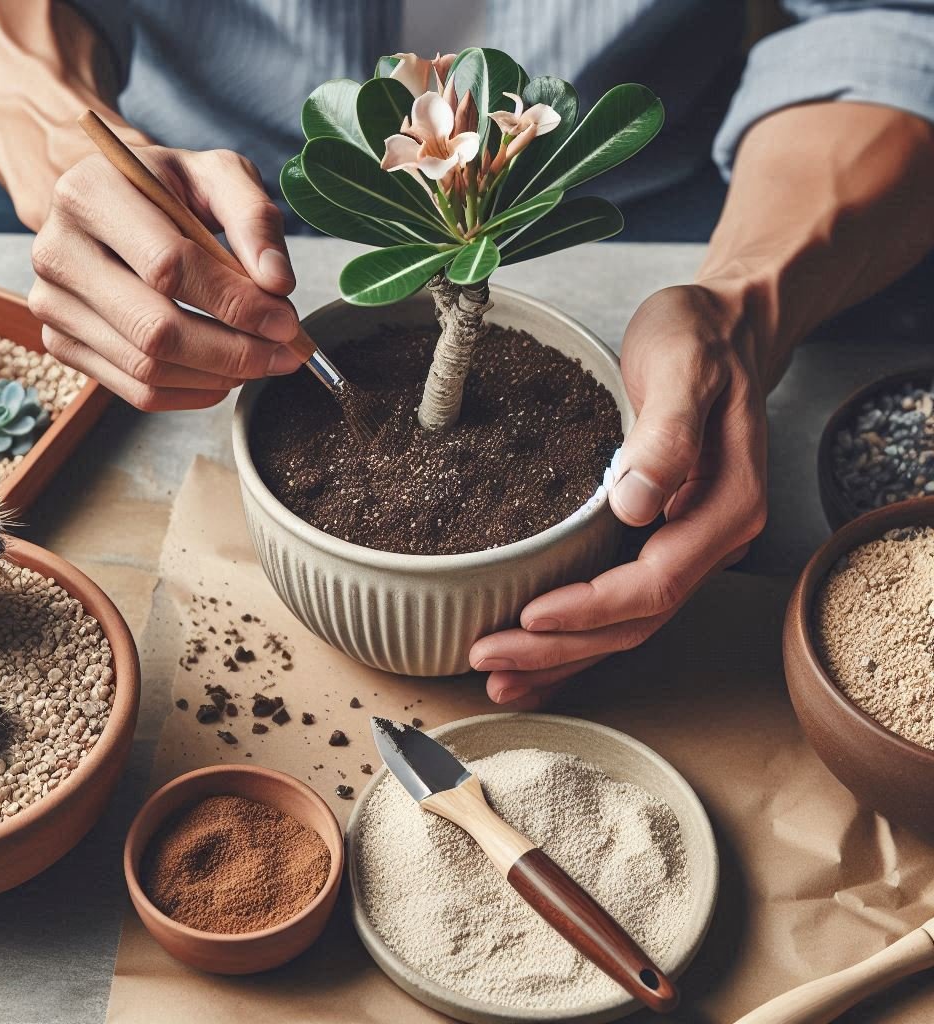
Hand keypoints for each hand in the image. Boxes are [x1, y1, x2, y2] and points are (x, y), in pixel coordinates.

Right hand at [29, 146, 300, 410]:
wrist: (109, 202)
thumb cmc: (168, 188)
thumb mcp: (217, 175)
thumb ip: (254, 219)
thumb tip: (277, 282)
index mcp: (89, 193)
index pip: (169, 267)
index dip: (236, 303)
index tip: (286, 321)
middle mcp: (58, 251)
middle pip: (156, 330)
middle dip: (234, 351)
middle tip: (283, 353)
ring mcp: (52, 304)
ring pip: (148, 368)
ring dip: (218, 375)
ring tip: (260, 360)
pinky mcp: (61, 343)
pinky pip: (137, 392)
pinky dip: (193, 393)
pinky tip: (224, 375)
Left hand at [469, 284, 768, 706]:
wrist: (723, 331)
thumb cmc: (700, 342)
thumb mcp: (685, 368)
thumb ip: (668, 435)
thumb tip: (637, 504)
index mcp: (725, 506)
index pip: (655, 582)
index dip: (592, 608)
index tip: (530, 617)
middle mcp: (710, 538)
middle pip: (637, 619)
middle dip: (562, 648)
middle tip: (492, 660)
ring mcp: (687, 543)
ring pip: (628, 623)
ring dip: (566, 658)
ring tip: (505, 680)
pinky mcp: (662, 538)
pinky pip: (623, 601)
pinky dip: (581, 635)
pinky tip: (542, 656)